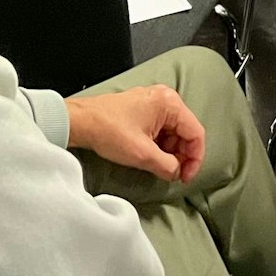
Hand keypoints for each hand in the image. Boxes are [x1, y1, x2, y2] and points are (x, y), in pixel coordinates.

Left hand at [65, 85, 205, 183]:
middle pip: (185, 132)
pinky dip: (159, 145)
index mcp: (169, 103)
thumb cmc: (106, 130)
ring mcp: (152, 103)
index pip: (196, 133)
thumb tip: (176, 172)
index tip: (186, 176)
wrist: (79, 122)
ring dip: (169, 152)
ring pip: (173, 132)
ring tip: (159, 167)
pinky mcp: (142, 109)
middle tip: (173, 174)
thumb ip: (167, 166)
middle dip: (181, 156)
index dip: (195, 159)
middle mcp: (164, 99)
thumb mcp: (142, 154)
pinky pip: (160, 129)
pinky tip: (150, 157)